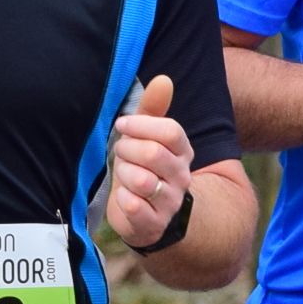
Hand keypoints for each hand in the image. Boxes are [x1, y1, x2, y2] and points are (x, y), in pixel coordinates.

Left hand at [106, 74, 193, 247]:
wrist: (143, 216)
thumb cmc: (141, 167)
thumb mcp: (145, 137)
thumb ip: (152, 109)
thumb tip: (163, 79)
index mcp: (183, 151)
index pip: (171, 131)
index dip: (141, 125)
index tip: (122, 125)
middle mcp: (182, 176)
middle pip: (154, 154)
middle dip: (127, 150)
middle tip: (120, 152)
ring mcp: (170, 202)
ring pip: (143, 181)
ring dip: (124, 174)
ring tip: (123, 175)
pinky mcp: (154, 224)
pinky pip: (134, 207)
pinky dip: (122, 199)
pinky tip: (122, 196)